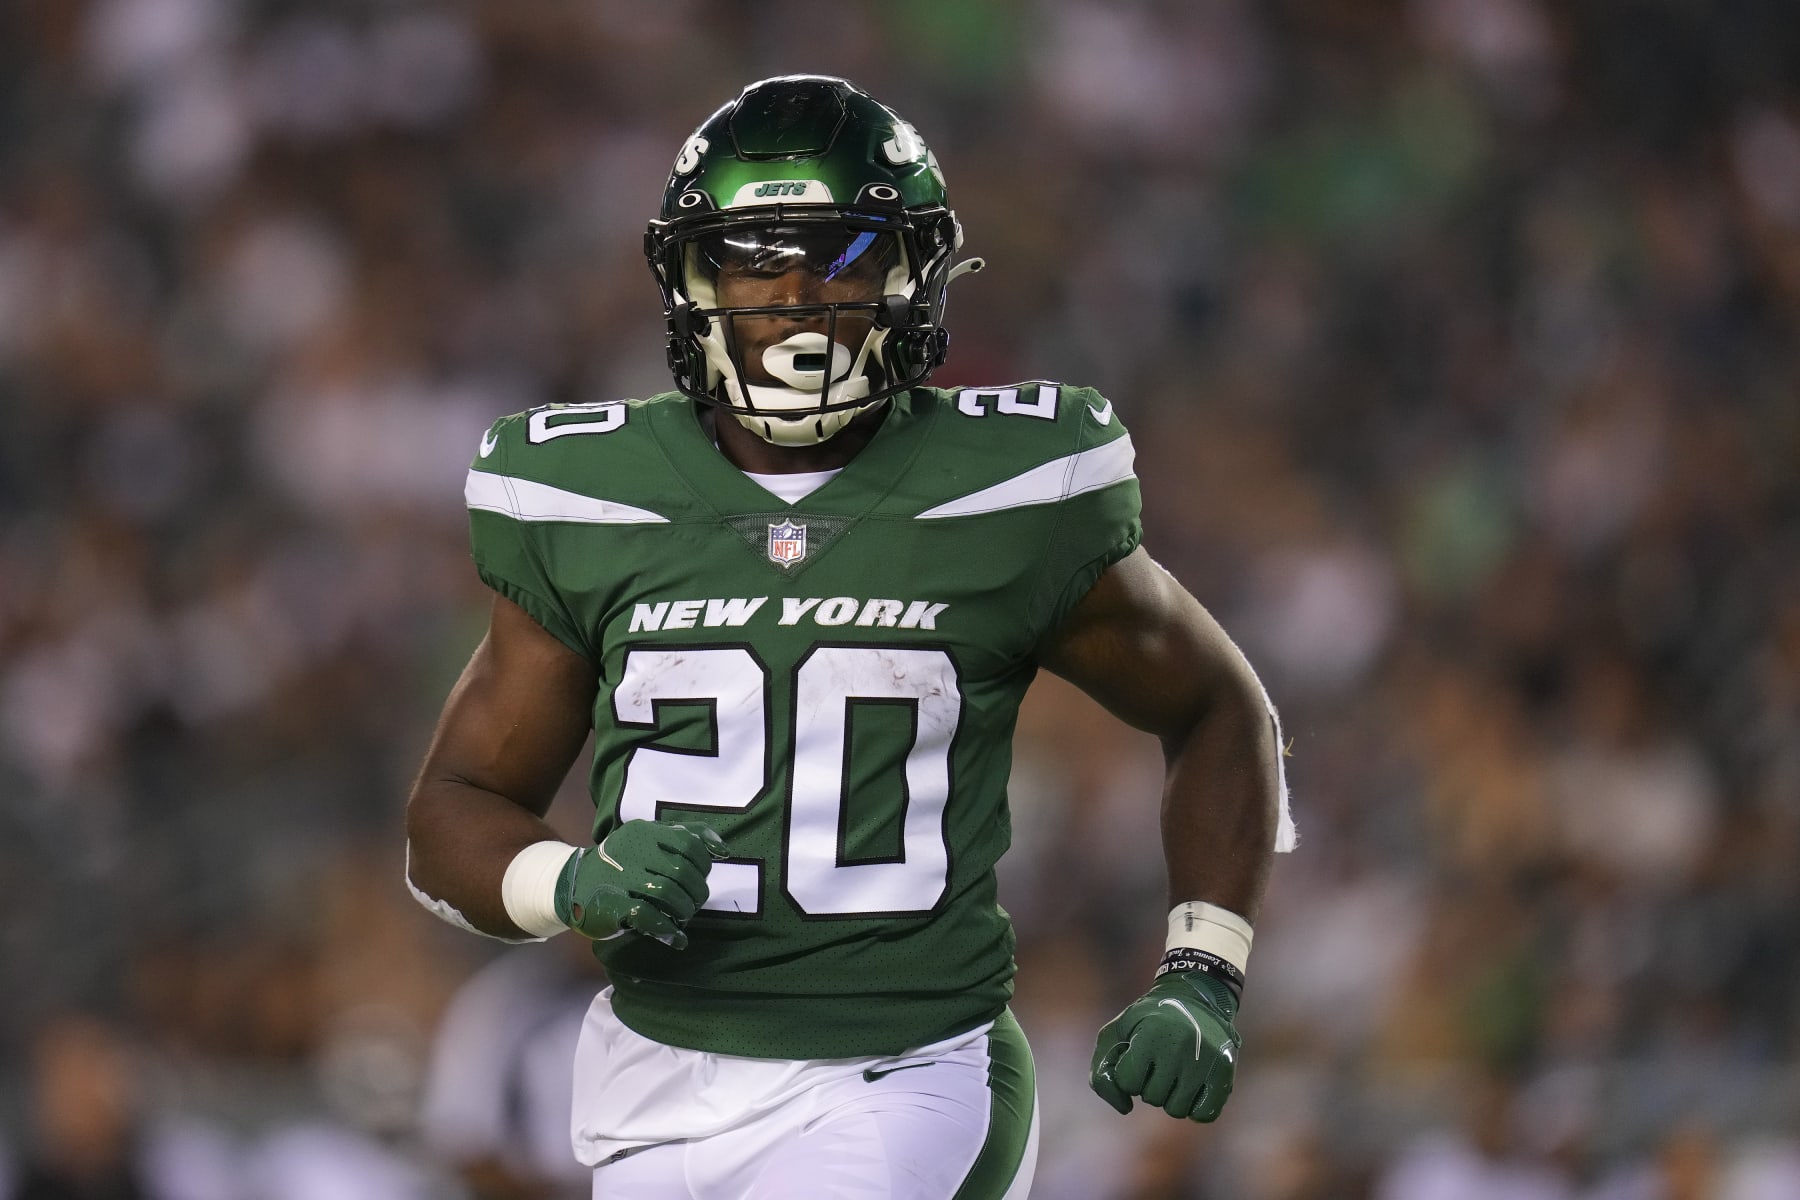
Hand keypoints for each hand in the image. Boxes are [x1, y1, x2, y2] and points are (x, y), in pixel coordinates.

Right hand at [554, 820, 726, 947]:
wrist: (570, 884)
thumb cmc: (620, 863)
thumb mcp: (648, 839)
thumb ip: (685, 836)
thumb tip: (724, 850)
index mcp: (644, 832)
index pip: (689, 844)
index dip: (703, 865)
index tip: (700, 877)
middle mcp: (632, 851)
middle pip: (682, 873)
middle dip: (696, 893)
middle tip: (693, 904)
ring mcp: (620, 878)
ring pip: (668, 894)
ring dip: (684, 911)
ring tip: (682, 917)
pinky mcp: (611, 905)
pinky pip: (648, 916)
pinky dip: (667, 930)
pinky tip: (676, 938)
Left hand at [1089, 969, 1241, 1121]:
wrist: (1197, 996)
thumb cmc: (1149, 1020)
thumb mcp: (1117, 1032)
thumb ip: (1103, 1072)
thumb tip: (1125, 1108)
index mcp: (1151, 1035)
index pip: (1128, 1082)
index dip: (1128, 1072)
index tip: (1137, 1053)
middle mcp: (1180, 1048)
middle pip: (1153, 1098)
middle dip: (1150, 1083)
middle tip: (1159, 1060)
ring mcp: (1206, 1061)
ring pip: (1178, 1110)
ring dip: (1171, 1097)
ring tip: (1175, 1071)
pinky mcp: (1225, 1072)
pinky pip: (1205, 1114)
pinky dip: (1195, 1108)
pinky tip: (1192, 1087)